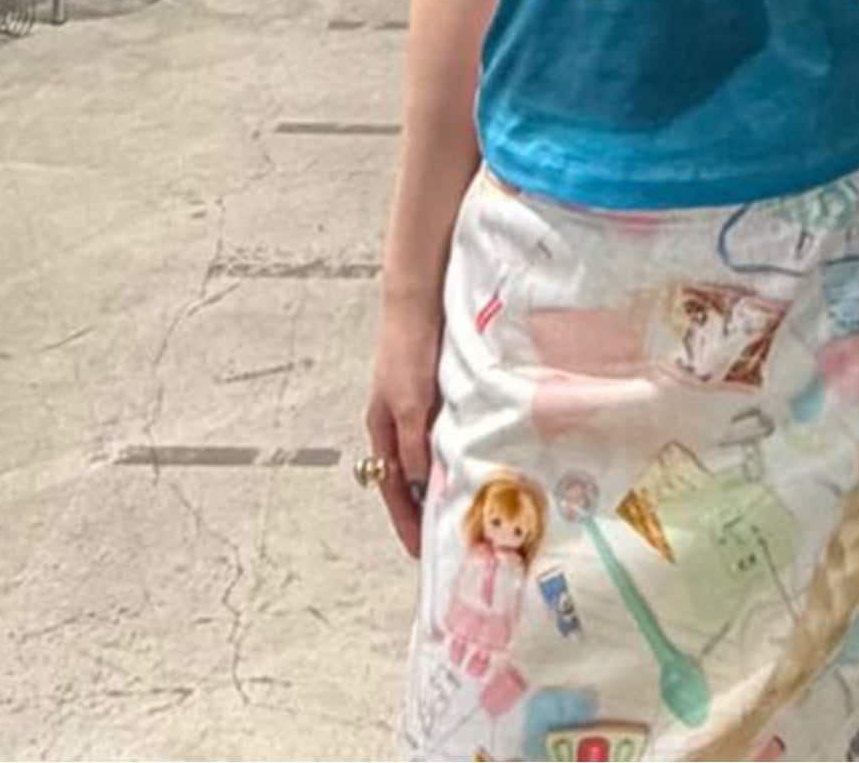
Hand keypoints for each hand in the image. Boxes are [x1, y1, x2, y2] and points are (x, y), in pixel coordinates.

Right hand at [365, 294, 442, 556]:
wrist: (419, 305)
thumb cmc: (407, 352)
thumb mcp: (409, 404)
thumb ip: (413, 444)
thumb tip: (420, 484)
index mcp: (383, 430)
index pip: (393, 488)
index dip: (406, 520)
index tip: (420, 552)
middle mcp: (399, 425)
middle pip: (410, 478)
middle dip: (425, 507)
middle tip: (448, 537)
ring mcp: (418, 410)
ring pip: (430, 458)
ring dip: (443, 481)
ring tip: (465, 508)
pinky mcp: (438, 395)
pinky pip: (445, 436)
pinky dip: (455, 454)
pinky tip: (475, 462)